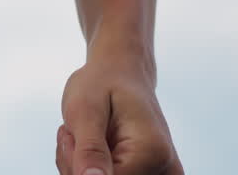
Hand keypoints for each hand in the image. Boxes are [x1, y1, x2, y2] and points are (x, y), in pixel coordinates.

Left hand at [54, 49, 183, 174]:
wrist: (122, 73)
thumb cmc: (102, 84)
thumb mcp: (86, 110)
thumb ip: (90, 149)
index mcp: (152, 153)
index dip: (75, 164)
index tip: (71, 134)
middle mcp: (167, 170)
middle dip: (77, 166)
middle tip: (75, 134)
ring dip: (82, 167)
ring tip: (84, 136)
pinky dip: (91, 169)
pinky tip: (93, 145)